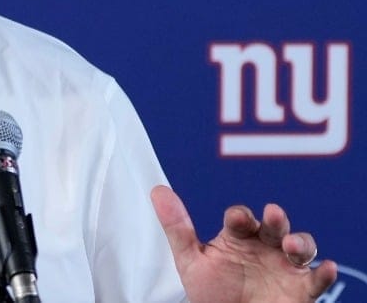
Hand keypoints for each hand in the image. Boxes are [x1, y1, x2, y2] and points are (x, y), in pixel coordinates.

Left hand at [151, 185, 336, 301]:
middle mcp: (263, 247)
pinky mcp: (301, 289)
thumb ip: (177, 227)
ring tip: (293, 247)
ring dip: (300, 242)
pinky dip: (324, 273)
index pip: (241, 218)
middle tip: (272, 215)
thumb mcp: (191, 261)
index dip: (240, 216)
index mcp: (237, 237)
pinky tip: (326, 269)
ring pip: (301, 246)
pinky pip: (317, 279)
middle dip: (275, 220)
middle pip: (274, 226)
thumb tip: (158, 191)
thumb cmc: (212, 293)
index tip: (237, 218)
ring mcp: (284, 266)